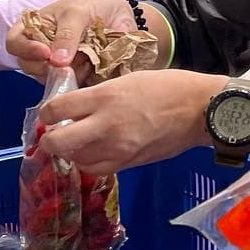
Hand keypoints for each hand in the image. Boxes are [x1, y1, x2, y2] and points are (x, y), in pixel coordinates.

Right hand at [6, 0, 134, 81]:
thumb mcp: (78, 12)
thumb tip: (57, 62)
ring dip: (67, 74)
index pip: (15, 43)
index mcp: (33, 28)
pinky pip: (71, 85)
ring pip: (50, 80)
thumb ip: (67, 34)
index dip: (26, 50)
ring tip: (86, 61)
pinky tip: (92, 68)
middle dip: (48, 68)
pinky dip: (80, 79)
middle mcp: (40, 49)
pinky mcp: (74, 75)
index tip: (46, 53)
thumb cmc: (91, 5)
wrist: (117, 11)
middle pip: (30, 67)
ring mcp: (56, 65)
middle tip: (68, 64)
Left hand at [36, 69, 218, 175]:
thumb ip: (99, 96)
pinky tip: (95, 152)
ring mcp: (117, 148)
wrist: (201, 110)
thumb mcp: (128, 81)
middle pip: (57, 142)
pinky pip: (95, 168)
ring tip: (78, 141)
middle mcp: (106, 125)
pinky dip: (89, 161)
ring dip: (71, 151)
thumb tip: (76, 108)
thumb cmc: (168, 87)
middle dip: (50, 140)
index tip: (52, 112)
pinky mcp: (128, 163)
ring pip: (75, 159)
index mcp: (105, 97)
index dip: (47, 112)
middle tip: (55, 133)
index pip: (55, 109)